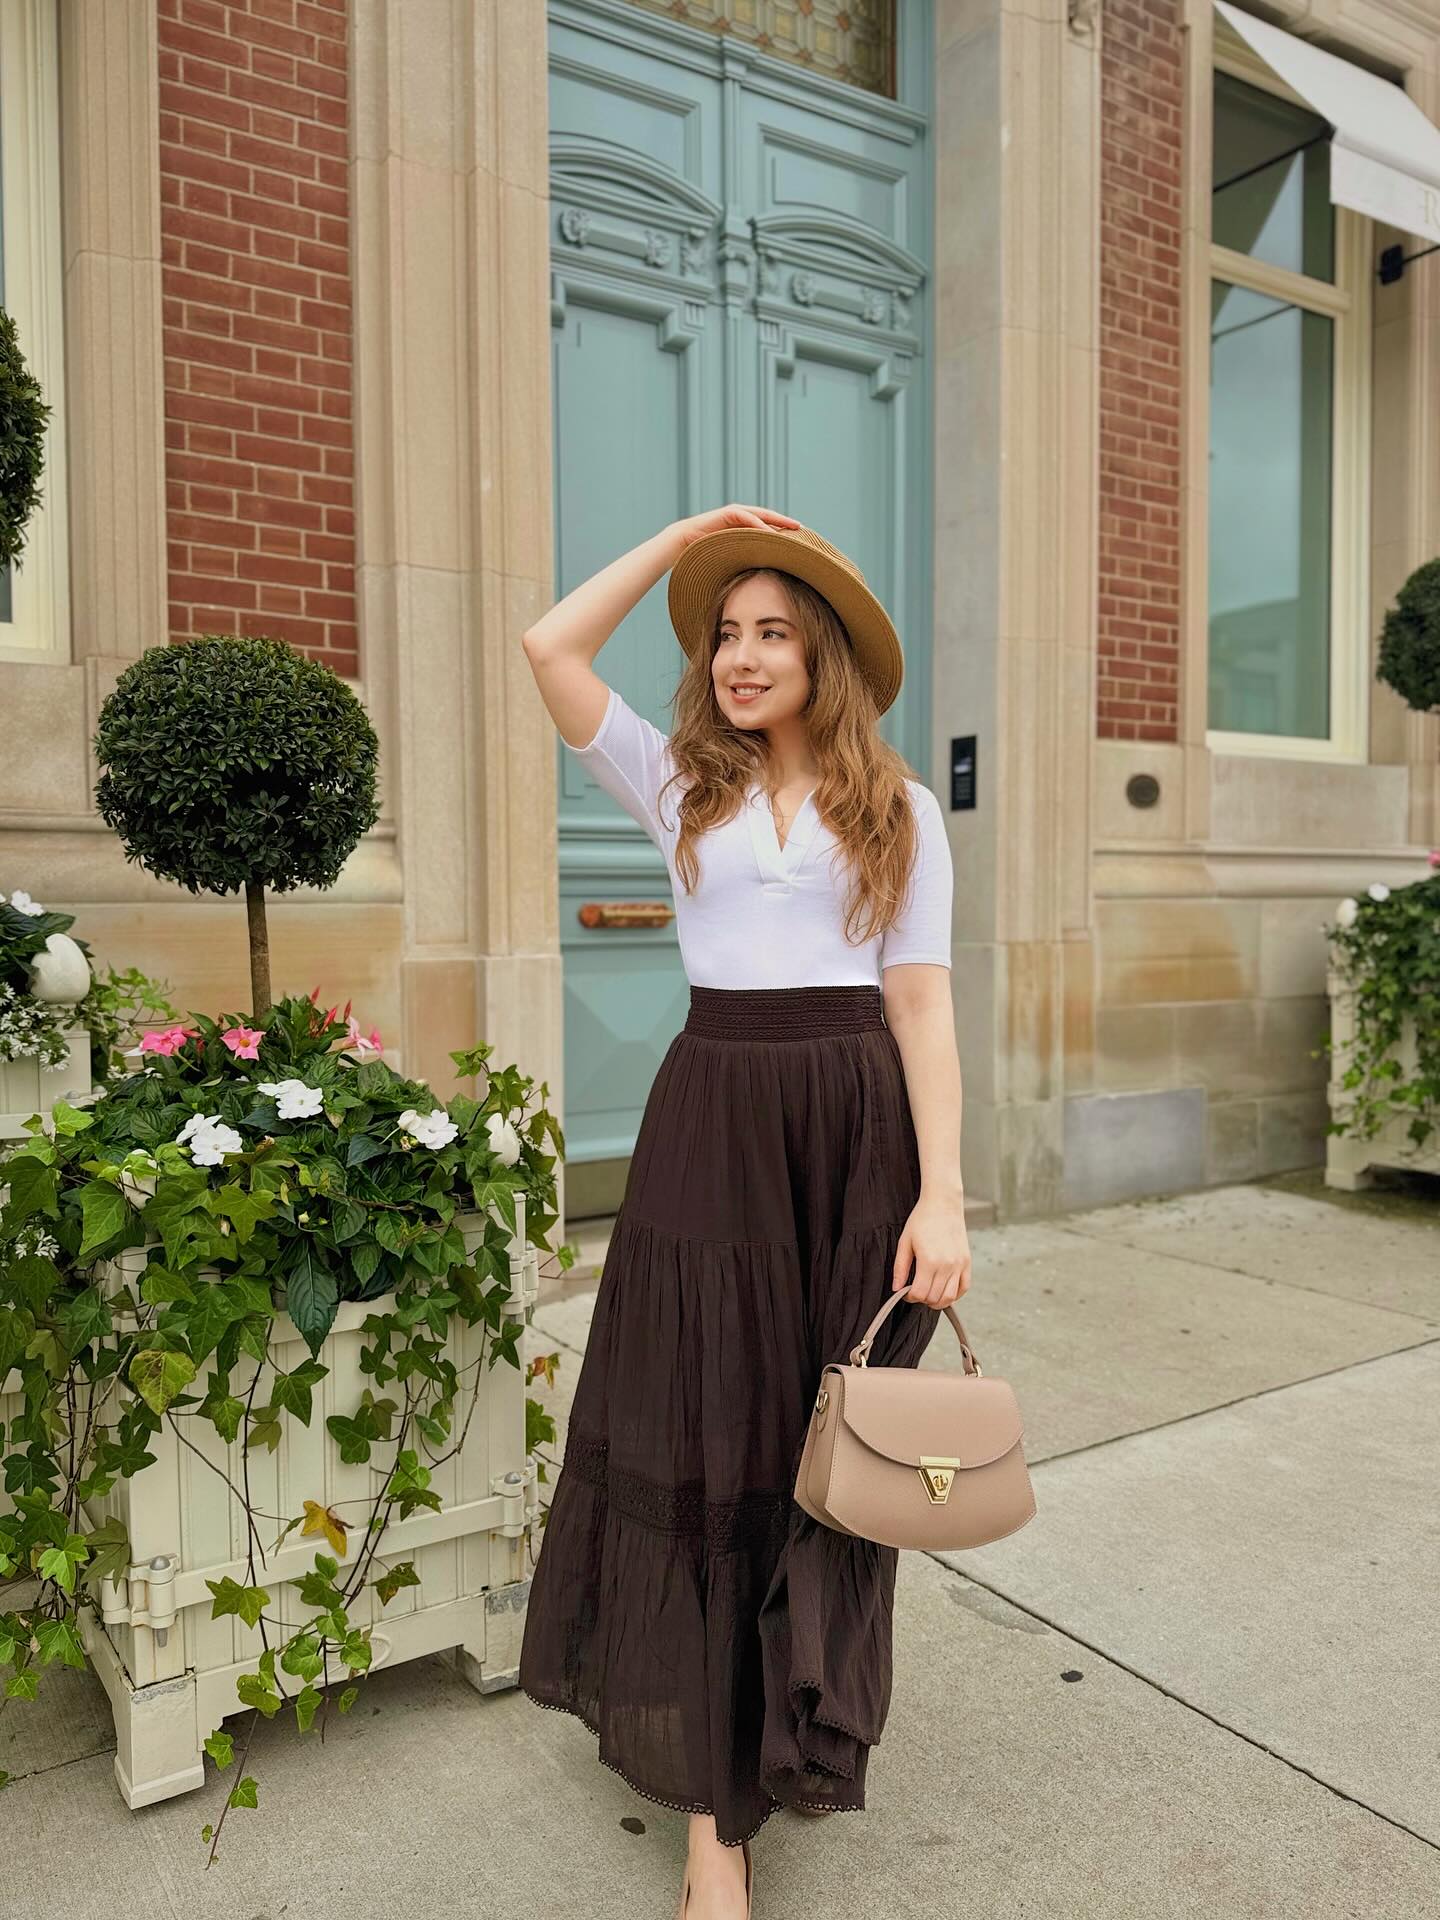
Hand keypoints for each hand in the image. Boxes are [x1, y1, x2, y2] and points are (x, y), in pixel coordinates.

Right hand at [668, 504, 801, 551]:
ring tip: (792, 527)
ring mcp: (734, 514)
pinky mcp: (727, 514)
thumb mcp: (730, 558)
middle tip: (802, 529)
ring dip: (778, 520)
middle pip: (769, 518)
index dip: (783, 531)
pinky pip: (747, 517)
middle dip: (785, 523)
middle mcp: (741, 517)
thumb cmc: (704, 554)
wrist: (682, 543)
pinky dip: (759, 524)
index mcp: (743, 527)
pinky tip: (770, 531)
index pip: (768, 527)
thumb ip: (744, 560)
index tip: (799, 539)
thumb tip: (759, 577)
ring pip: (761, 515)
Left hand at [892, 1187, 971, 1308]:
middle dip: (922, 1299)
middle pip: (934, 1298)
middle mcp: (947, 1265)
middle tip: (915, 1290)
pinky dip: (955, 1295)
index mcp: (929, 1261)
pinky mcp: (967, 1262)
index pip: (920, 1293)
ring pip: (950, 1297)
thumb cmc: (922, 1220)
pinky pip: (964, 1288)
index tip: (905, 1292)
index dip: (909, 1297)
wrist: (943, 1203)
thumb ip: (900, 1267)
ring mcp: (959, 1265)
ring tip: (929, 1293)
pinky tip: (944, 1290)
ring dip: (937, 1301)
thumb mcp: (905, 1242)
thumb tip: (896, 1288)